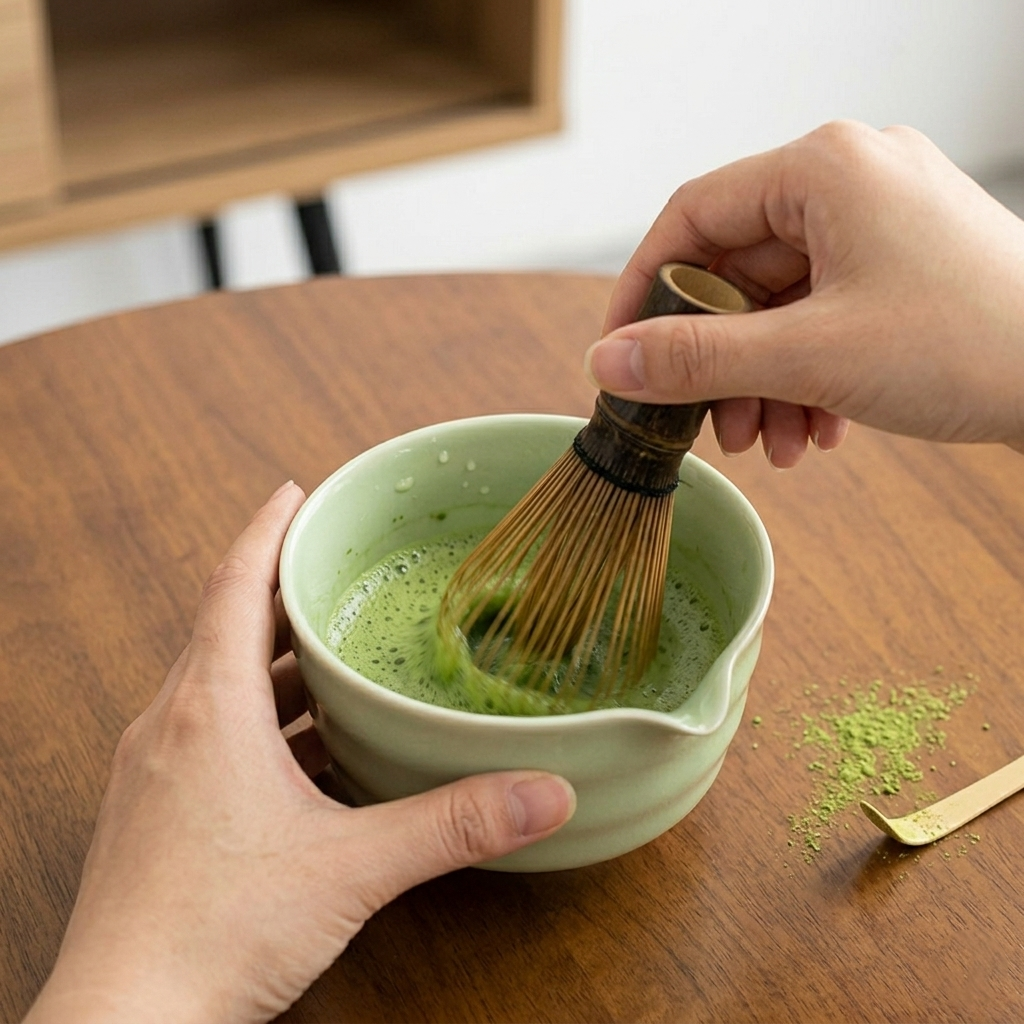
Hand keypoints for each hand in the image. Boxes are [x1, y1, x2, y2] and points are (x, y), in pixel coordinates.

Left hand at [26, 482, 574, 1023]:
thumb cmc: (212, 935)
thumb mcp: (351, 868)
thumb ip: (452, 824)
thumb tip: (543, 792)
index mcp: (210, 708)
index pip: (234, 584)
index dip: (267, 530)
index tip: (296, 490)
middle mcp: (172, 723)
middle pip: (226, 624)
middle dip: (280, 588)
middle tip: (334, 566)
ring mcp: (156, 767)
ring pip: (217, 680)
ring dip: (271, 658)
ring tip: (331, 648)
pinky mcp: (157, 807)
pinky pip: (209, 729)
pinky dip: (257, 715)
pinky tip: (304, 745)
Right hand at [586, 121, 1023, 466]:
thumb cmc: (972, 344)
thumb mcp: (809, 355)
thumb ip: (696, 358)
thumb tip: (608, 363)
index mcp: (824, 168)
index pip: (693, 215)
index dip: (643, 287)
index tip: (621, 351)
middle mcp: (851, 179)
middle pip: (737, 269)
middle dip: (720, 360)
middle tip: (709, 425)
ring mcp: (882, 222)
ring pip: (780, 303)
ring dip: (761, 380)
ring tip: (770, 442)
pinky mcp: (903, 264)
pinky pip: (823, 313)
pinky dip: (806, 373)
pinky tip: (816, 428)